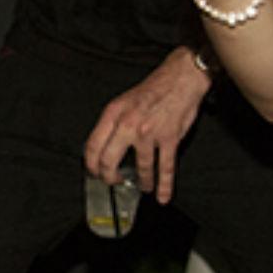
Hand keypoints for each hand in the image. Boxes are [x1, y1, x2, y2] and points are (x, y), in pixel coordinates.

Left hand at [82, 50, 210, 204]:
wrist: (181, 78)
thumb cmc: (154, 88)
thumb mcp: (124, 101)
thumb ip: (113, 122)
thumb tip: (105, 145)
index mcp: (113, 113)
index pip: (92, 145)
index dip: (91, 164)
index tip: (94, 172)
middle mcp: (128, 124)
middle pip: (109, 161)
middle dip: (109, 177)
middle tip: (113, 181)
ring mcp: (149, 133)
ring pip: (140, 167)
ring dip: (142, 182)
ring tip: (144, 187)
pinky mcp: (169, 139)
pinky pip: (165, 168)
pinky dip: (164, 185)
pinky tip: (162, 195)